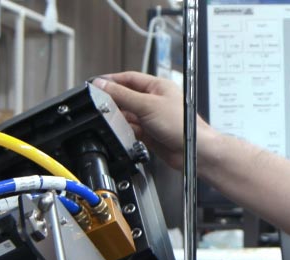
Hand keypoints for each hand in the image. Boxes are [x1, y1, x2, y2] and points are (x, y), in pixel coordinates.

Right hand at [92, 71, 211, 169]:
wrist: (192, 151)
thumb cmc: (182, 125)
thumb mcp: (147, 105)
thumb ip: (123, 95)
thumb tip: (103, 85)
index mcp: (157, 87)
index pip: (129, 78)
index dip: (112, 80)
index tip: (97, 83)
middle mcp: (154, 101)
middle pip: (127, 97)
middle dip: (114, 101)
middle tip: (100, 104)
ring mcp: (152, 118)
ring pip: (128, 115)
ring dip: (120, 119)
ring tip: (113, 121)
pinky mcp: (150, 134)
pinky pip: (132, 130)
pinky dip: (126, 131)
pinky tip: (124, 133)